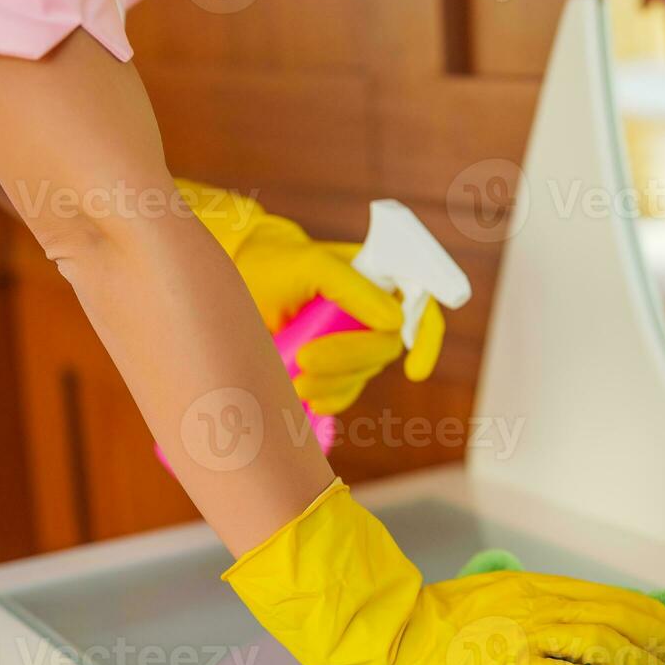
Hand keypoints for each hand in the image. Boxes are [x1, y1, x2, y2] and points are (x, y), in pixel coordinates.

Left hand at [177, 180, 445, 412]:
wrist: (237, 281)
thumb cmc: (276, 263)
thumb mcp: (310, 264)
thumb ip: (354, 287)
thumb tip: (396, 322)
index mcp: (379, 277)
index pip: (421, 304)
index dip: (428, 338)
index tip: (415, 372)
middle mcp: (373, 309)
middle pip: (384, 348)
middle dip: (349, 360)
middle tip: (305, 360)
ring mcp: (354, 338)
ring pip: (362, 373)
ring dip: (333, 383)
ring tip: (295, 382)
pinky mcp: (333, 365)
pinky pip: (344, 391)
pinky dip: (330, 399)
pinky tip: (310, 401)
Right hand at [223, 481, 664, 664]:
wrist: (391, 632)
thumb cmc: (437, 619)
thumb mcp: (491, 594)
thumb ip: (529, 602)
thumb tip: (564, 615)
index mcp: (537, 587)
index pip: (611, 597)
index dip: (653, 615)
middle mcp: (539, 604)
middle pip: (618, 618)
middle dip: (662, 639)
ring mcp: (525, 634)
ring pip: (602, 645)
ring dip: (642, 664)